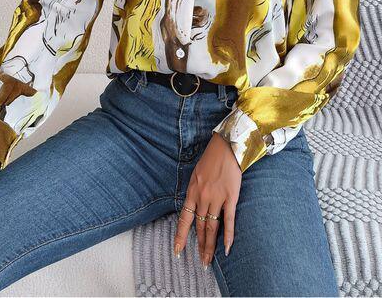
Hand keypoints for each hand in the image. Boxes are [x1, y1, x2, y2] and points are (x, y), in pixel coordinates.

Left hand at [174, 132, 241, 267]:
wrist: (226, 147)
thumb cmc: (211, 158)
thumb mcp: (197, 174)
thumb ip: (195, 191)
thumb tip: (194, 206)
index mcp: (192, 191)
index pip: (184, 219)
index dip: (181, 236)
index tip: (178, 250)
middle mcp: (203, 197)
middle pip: (199, 226)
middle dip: (199, 245)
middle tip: (201, 261)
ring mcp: (217, 198)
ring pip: (212, 227)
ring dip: (210, 245)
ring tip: (209, 259)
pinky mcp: (231, 197)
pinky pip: (228, 220)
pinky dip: (228, 235)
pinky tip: (228, 248)